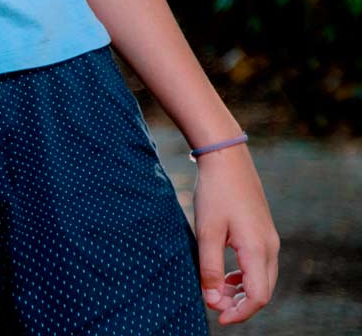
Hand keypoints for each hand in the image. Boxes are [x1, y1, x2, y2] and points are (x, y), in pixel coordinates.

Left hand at [193, 143, 278, 323]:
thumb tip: (211, 299)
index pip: (258, 296)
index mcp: (258, 250)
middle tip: (212, 306)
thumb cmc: (215, 194)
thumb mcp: (206, 232)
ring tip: (214, 292)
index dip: (240, 312)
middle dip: (239, 304)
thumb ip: (210, 267)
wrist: (226, 160)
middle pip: (262, 291)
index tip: (217, 317)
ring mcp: (269, 240)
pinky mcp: (262, 233)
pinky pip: (259, 266)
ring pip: (261, 279)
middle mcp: (270, 248)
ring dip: (240, 291)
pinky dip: (243, 277)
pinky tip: (224, 276)